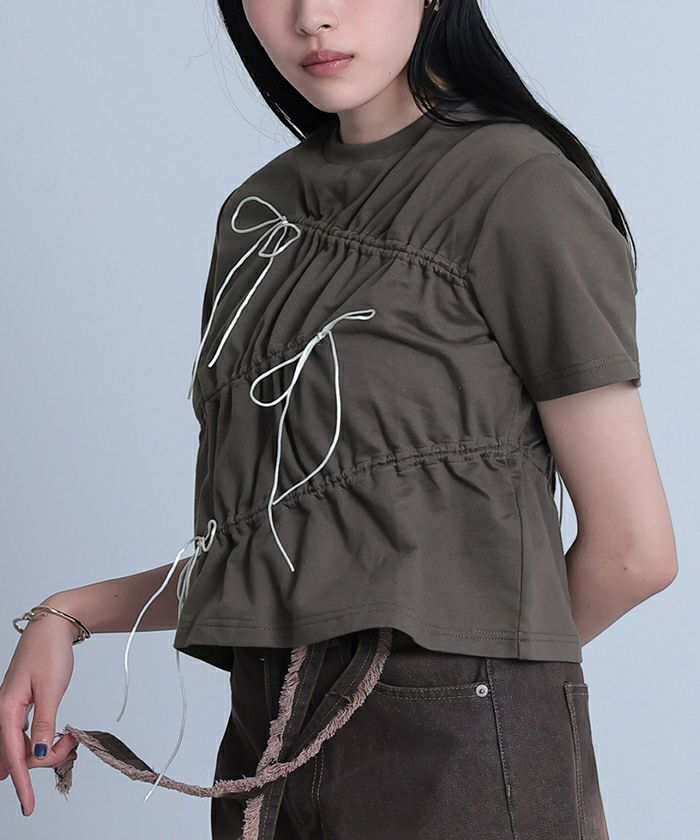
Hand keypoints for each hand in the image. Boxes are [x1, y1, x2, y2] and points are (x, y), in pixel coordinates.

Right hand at [0, 610, 80, 816]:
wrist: (52, 627)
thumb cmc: (49, 651)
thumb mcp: (51, 687)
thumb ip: (43, 722)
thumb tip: (38, 754)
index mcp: (6, 709)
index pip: (13, 755)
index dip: (22, 783)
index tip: (28, 806)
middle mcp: (4, 712)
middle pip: (18, 754)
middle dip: (44, 759)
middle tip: (71, 745)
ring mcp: (11, 710)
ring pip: (23, 746)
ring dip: (45, 749)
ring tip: (69, 738)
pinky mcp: (21, 706)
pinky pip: (26, 734)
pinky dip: (42, 740)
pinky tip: (53, 741)